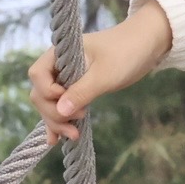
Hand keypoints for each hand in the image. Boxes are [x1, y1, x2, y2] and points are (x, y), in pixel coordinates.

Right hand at [28, 0, 171, 141]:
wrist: (146, 44)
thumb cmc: (126, 52)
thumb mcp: (104, 75)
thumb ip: (81, 92)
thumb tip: (60, 111)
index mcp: (59, 53)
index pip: (38, 76)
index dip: (48, 93)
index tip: (67, 100)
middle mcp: (58, 65)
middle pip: (41, 93)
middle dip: (53, 113)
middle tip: (75, 127)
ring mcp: (67, 78)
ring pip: (50, 103)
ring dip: (57, 121)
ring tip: (73, 136)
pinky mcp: (77, 88)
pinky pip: (62, 106)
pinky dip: (60, 121)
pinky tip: (57, 138)